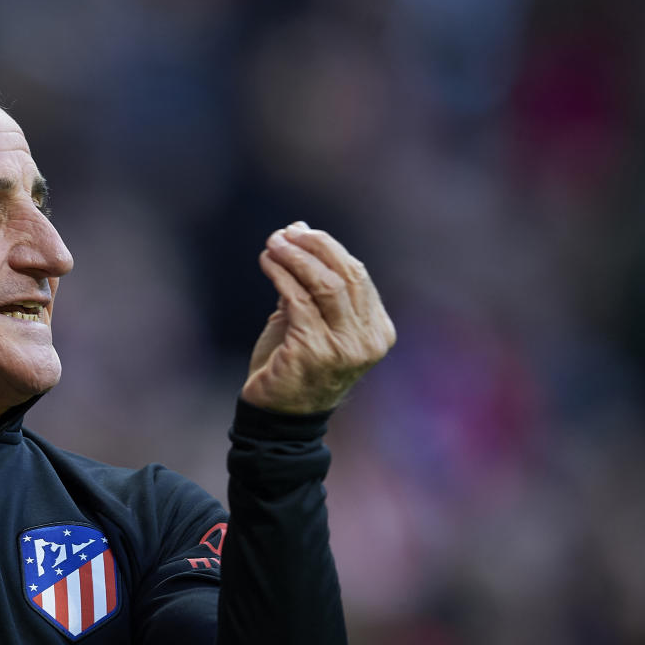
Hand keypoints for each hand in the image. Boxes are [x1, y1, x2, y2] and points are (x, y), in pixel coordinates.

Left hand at [242, 222, 394, 413]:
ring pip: (324, 284)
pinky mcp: (314, 350)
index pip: (358, 276)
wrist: (277, 416)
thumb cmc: (294, 366)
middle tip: (285, 233)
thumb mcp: (310, 320)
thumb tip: (300, 228)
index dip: (328, 248)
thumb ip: (310, 281)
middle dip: (314, 246)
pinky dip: (280, 274)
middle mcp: (368, 341)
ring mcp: (344, 348)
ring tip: (273, 243)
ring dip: (295, 257)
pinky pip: (298, 299)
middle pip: (347, 275)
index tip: (299, 231)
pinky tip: (267, 263)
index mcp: (377, 332)